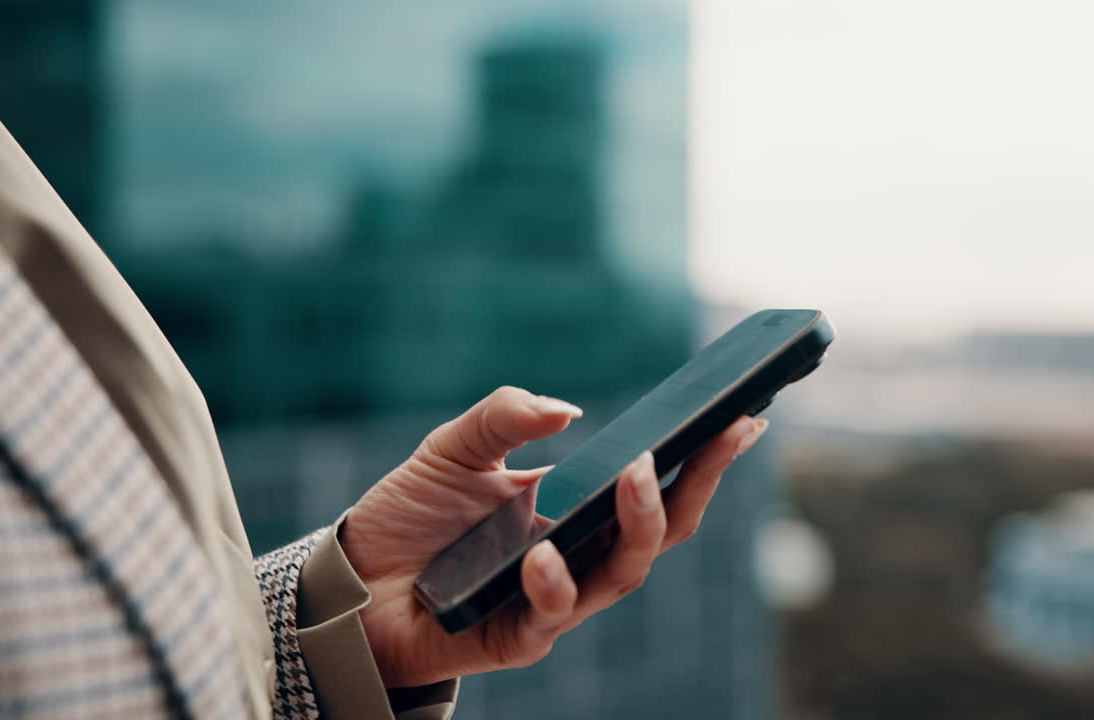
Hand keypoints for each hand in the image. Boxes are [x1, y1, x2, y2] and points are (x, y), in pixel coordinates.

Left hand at [340, 386, 767, 687]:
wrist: (350, 582)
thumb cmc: (412, 516)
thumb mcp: (453, 449)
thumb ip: (505, 418)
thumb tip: (569, 412)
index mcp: (575, 510)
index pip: (655, 483)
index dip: (703, 454)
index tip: (743, 414)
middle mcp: (579, 555)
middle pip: (663, 529)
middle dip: (701, 482)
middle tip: (722, 435)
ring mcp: (555, 598)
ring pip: (625, 573)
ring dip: (641, 523)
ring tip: (638, 476)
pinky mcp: (519, 636)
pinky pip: (553, 616)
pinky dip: (555, 584)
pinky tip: (541, 554)